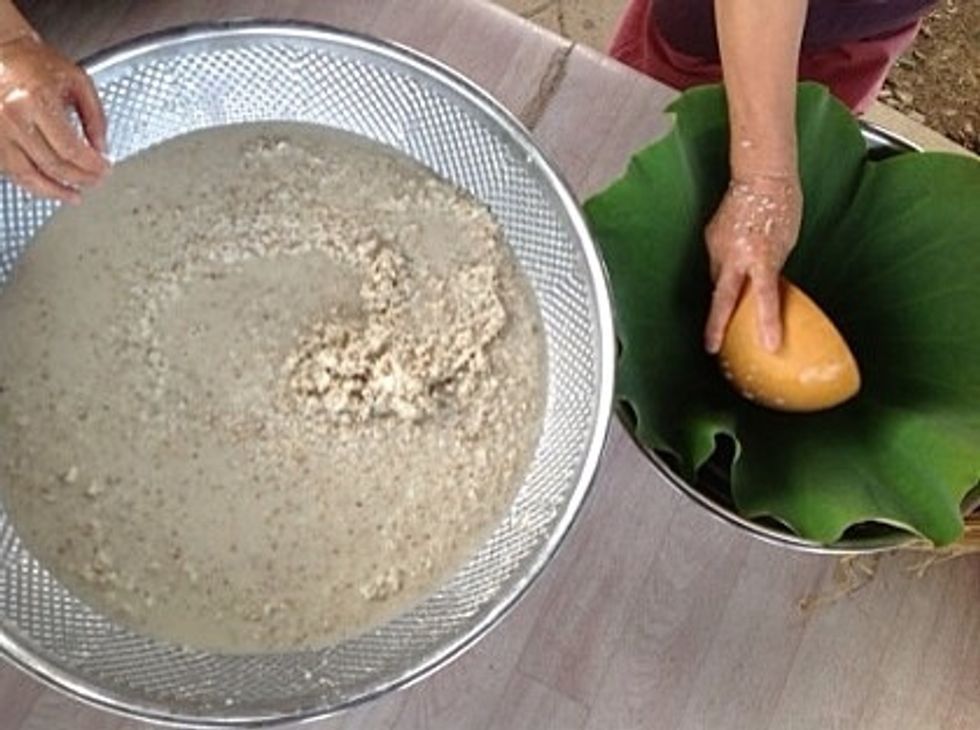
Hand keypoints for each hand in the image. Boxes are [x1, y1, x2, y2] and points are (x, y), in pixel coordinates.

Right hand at [0, 32, 107, 202]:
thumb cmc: (35, 61)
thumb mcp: (78, 81)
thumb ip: (96, 117)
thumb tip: (102, 150)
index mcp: (36, 100)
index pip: (71, 149)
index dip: (92, 166)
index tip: (105, 170)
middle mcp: (12, 117)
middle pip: (52, 165)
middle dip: (79, 179)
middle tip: (95, 181)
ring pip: (27, 176)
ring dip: (54, 191)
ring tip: (73, 195)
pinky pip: (10, 171)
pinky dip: (31, 182)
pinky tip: (47, 186)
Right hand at [703, 173, 802, 352]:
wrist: (761, 175)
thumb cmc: (782, 206)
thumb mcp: (785, 245)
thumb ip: (770, 270)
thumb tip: (761, 290)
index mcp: (762, 256)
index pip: (765, 297)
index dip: (767, 323)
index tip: (769, 345)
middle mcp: (736, 254)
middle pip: (723, 299)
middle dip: (715, 325)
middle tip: (711, 348)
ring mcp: (719, 247)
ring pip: (717, 281)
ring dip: (722, 294)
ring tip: (724, 306)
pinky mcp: (710, 238)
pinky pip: (714, 263)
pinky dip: (722, 270)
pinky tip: (730, 266)